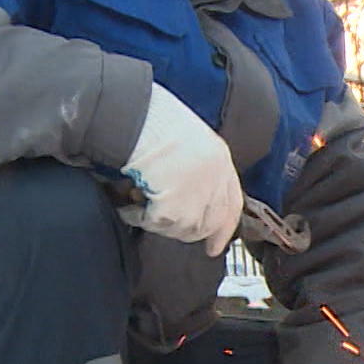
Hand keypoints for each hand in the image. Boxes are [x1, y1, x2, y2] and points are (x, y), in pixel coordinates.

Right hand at [118, 84, 243, 256]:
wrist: (136, 116)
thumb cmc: (153, 119)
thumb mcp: (188, 138)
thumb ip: (196, 166)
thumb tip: (186, 194)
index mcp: (220, 158)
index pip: (232, 204)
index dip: (224, 229)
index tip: (215, 247)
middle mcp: (215, 180)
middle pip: (207, 223)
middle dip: (187, 230)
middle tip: (164, 224)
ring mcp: (197, 196)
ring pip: (182, 229)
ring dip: (160, 221)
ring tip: (140, 200)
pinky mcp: (175, 207)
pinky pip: (155, 224)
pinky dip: (139, 216)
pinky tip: (130, 201)